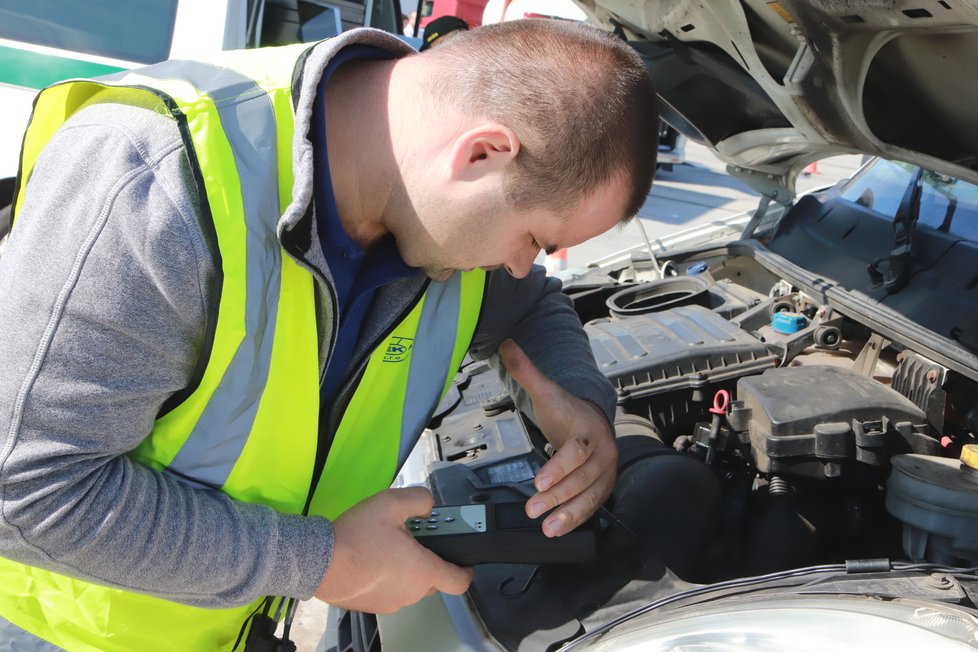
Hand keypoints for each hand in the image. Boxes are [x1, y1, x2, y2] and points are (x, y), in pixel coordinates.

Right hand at [315, 487, 472, 612]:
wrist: (318, 561)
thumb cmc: (356, 536)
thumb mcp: (391, 503)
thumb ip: (419, 500)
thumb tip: (428, 505)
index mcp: (423, 571)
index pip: (459, 581)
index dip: (466, 571)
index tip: (465, 561)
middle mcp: (411, 592)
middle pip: (433, 580)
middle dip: (428, 560)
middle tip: (414, 539)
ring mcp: (391, 602)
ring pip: (409, 585)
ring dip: (405, 569)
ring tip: (387, 546)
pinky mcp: (372, 606)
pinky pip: (389, 591)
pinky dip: (387, 578)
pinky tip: (371, 559)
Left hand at [499, 339, 616, 537]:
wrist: (592, 418)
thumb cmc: (566, 409)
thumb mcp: (546, 390)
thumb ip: (526, 370)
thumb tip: (506, 344)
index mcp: (588, 430)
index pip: (576, 451)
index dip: (559, 468)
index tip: (537, 482)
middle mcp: (603, 452)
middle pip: (583, 478)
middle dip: (558, 496)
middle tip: (533, 509)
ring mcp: (606, 472)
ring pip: (591, 496)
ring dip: (569, 514)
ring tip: (547, 528)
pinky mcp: (604, 486)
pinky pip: (593, 506)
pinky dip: (576, 519)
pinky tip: (558, 529)